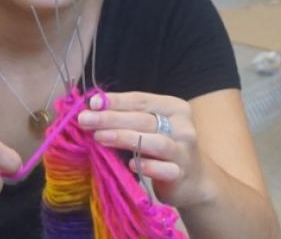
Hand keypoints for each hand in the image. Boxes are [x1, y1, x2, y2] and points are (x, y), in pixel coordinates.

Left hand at [76, 92, 216, 208]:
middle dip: (112, 118)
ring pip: (155, 142)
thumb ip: (129, 117)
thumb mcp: (151, 127)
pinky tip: (131, 165)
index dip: (116, 101)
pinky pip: (164, 169)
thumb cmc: (164, 149)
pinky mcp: (181, 173)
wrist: (194, 179)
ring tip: (100, 137)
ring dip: (125, 138)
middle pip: (144, 119)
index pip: (141, 100)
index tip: (92, 104)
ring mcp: (184, 151)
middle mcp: (182, 126)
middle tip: (86, 120)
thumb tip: (93, 109)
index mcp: (174, 108)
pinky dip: (147, 166)